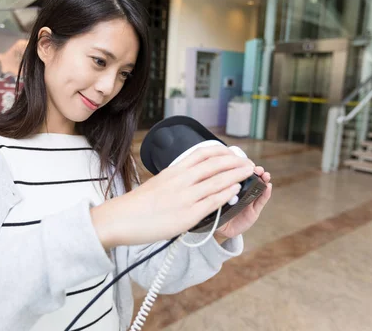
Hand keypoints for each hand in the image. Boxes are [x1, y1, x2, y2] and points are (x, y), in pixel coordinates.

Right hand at [91, 145, 255, 247]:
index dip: (222, 152)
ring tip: (249, 173)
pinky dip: (227, 193)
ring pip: (218, 181)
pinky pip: (212, 201)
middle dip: (236, 162)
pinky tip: (236, 190)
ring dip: (237, 175)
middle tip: (249, 163)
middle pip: (215, 164)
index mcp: (173, 170)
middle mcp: (181, 180)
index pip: (203, 153)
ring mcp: (185, 197)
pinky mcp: (187, 215)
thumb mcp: (158, 182)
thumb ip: (176, 178)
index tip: (234, 153)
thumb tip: (193, 177)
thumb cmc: (138, 204)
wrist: (121, 218)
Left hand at [214, 166, 271, 239]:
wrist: (220, 229)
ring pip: (257, 188)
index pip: (237, 174)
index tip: (244, 162)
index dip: (241, 167)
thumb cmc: (215, 212)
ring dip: (262, 180)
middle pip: (249, 179)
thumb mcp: (212, 199)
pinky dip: (266, 193)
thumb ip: (214, 192)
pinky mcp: (254, 211)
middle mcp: (240, 192)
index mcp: (230, 187)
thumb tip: (212, 179)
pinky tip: (268, 186)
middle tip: (256, 169)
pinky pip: (261, 201)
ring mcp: (248, 200)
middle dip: (254, 171)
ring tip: (264, 175)